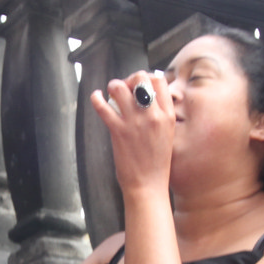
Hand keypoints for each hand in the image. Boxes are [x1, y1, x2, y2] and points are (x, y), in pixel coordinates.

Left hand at [91, 70, 172, 193]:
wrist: (148, 185)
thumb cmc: (157, 164)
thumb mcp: (167, 135)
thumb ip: (161, 115)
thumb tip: (149, 98)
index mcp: (168, 115)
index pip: (159, 81)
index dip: (146, 78)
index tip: (139, 86)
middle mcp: (153, 115)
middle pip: (140, 78)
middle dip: (129, 79)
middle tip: (125, 89)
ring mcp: (135, 122)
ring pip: (120, 88)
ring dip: (113, 86)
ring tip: (111, 93)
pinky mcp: (118, 131)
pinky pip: (103, 107)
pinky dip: (96, 98)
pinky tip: (95, 97)